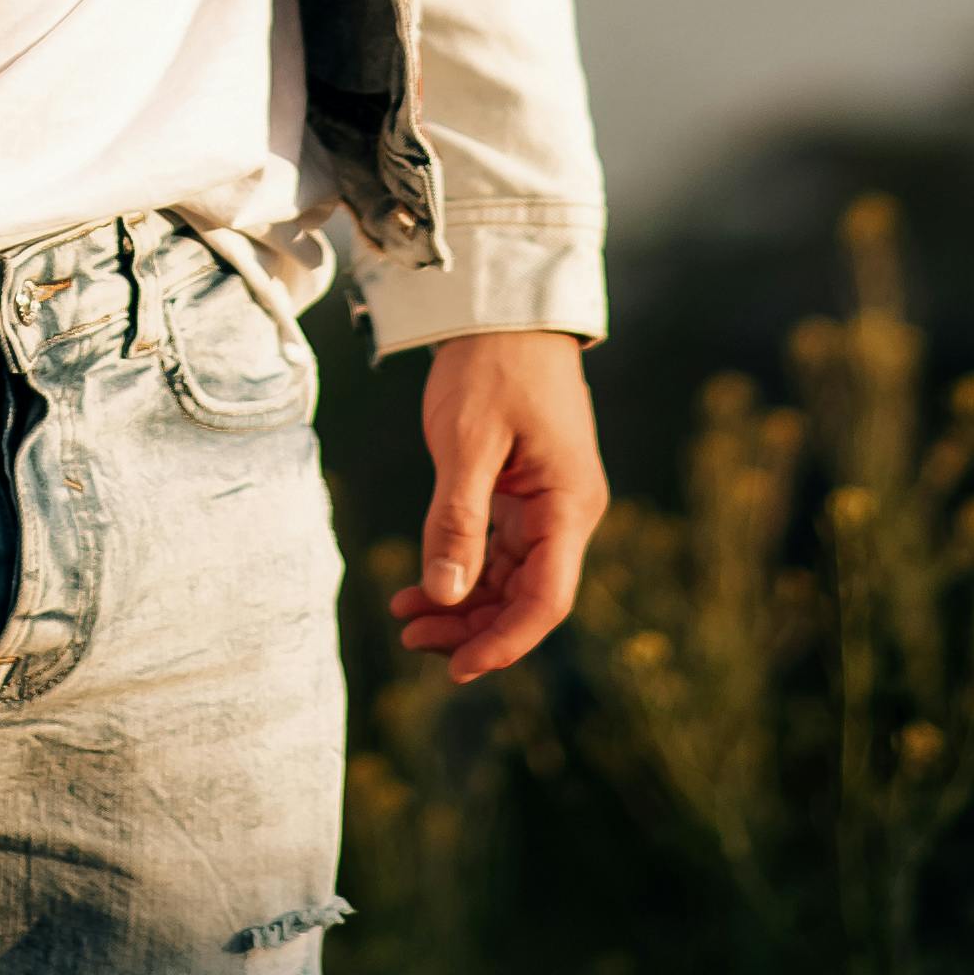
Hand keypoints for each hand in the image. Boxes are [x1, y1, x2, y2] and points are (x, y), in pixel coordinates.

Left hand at [391, 332, 605, 683]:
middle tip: (410, 638)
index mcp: (568, 505)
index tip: (456, 668)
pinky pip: (499, 549)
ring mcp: (548, 504)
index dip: (503, 641)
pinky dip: (463, 570)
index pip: (546, 599)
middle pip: (526, 597)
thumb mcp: (467, 441)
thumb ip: (457, 520)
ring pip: (510, 579)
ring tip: (405, 617)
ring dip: (462, 604)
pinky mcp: (526, 492)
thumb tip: (445, 596)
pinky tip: (420, 585)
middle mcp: (567, 513)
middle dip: (471, 627)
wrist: (503, 306)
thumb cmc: (491, 364)